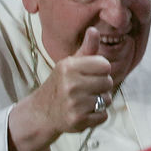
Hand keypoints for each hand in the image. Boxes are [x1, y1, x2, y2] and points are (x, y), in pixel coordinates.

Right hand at [8, 27, 112, 150]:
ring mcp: (74, 104)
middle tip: (88, 89)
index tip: (92, 73)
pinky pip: (104, 116)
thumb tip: (94, 30)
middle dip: (102, 86)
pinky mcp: (78, 120)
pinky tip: (85, 112)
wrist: (42, 112)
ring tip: (86, 101)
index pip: (104, 65)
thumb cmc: (61, 84)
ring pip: (107, 100)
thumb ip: (86, 49)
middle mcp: (71, 84)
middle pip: (108, 82)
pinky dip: (98, 115)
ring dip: (100, 101)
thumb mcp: (70, 64)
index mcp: (69, 67)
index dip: (102, 70)